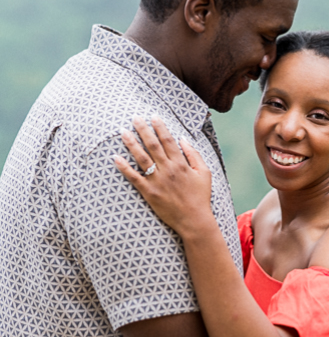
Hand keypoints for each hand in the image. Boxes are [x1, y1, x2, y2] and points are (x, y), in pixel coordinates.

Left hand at [113, 116, 214, 237]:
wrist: (194, 220)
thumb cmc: (200, 197)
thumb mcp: (204, 173)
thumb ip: (194, 155)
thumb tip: (183, 139)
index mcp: (181, 164)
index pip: (168, 140)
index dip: (160, 127)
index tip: (153, 116)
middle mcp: (168, 169)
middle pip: (152, 145)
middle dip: (143, 129)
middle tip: (134, 117)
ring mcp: (157, 181)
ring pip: (141, 158)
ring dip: (131, 143)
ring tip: (122, 131)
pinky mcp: (148, 192)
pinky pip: (133, 177)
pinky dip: (124, 167)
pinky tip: (115, 157)